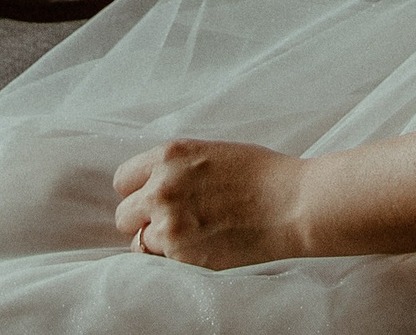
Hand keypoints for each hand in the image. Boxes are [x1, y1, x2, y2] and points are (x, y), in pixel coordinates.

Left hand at [112, 139, 309, 268]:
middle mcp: (161, 189)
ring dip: (159, 241)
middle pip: (124, 214)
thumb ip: (174, 169)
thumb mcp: (209, 153)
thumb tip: (152, 186)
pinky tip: (201, 247)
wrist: (292, 204)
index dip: (138, 191)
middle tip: (170, 221)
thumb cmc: (261, 175)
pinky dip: (176, 258)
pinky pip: (161, 261)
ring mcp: (170, 225)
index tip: (151, 199)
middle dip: (143, 218)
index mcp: (168, 157)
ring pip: (140, 241)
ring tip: (190, 236)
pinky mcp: (183, 256)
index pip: (123, 180)